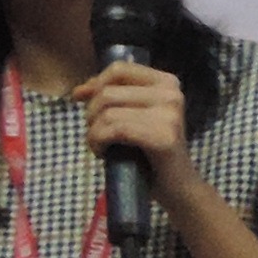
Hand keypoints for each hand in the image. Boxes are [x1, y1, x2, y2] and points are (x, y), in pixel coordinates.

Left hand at [80, 58, 194, 179]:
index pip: (119, 69)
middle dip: (91, 114)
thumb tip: (80, 90)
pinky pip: (114, 130)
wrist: (177, 188)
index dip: (94, 83)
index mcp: (167, 83)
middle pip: (108, 92)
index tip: (80, 98)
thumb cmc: (150, 153)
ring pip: (107, 113)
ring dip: (93, 132)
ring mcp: (169, 115)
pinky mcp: (163, 137)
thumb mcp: (133, 117)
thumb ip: (113, 98)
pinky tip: (102, 153)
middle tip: (96, 135)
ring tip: (100, 146)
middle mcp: (171, 94)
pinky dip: (98, 142)